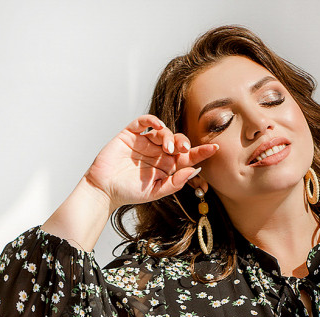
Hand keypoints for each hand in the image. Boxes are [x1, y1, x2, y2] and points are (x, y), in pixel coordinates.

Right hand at [84, 114, 217, 209]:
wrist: (105, 189)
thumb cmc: (129, 193)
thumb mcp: (155, 192)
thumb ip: (175, 183)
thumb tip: (194, 171)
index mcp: (167, 167)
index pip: (187, 158)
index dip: (200, 152)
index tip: (215, 148)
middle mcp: (158, 153)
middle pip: (177, 142)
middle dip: (184, 143)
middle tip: (184, 149)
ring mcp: (144, 142)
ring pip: (163, 131)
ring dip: (169, 136)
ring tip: (167, 148)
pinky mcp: (130, 134)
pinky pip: (144, 122)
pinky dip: (152, 120)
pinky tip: (158, 125)